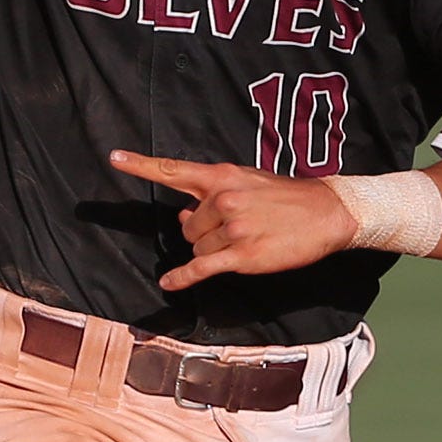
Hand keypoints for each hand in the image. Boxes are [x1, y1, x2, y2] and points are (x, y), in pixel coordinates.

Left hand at [110, 151, 357, 289]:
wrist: (326, 213)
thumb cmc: (287, 198)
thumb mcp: (248, 183)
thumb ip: (213, 195)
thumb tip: (184, 214)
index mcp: (222, 177)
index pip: (173, 170)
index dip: (140, 165)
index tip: (114, 158)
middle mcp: (222, 200)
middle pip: (186, 227)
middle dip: (201, 233)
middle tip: (232, 231)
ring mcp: (232, 229)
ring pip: (197, 249)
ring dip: (212, 252)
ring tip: (244, 242)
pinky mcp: (242, 256)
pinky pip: (201, 269)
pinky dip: (182, 278)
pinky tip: (169, 283)